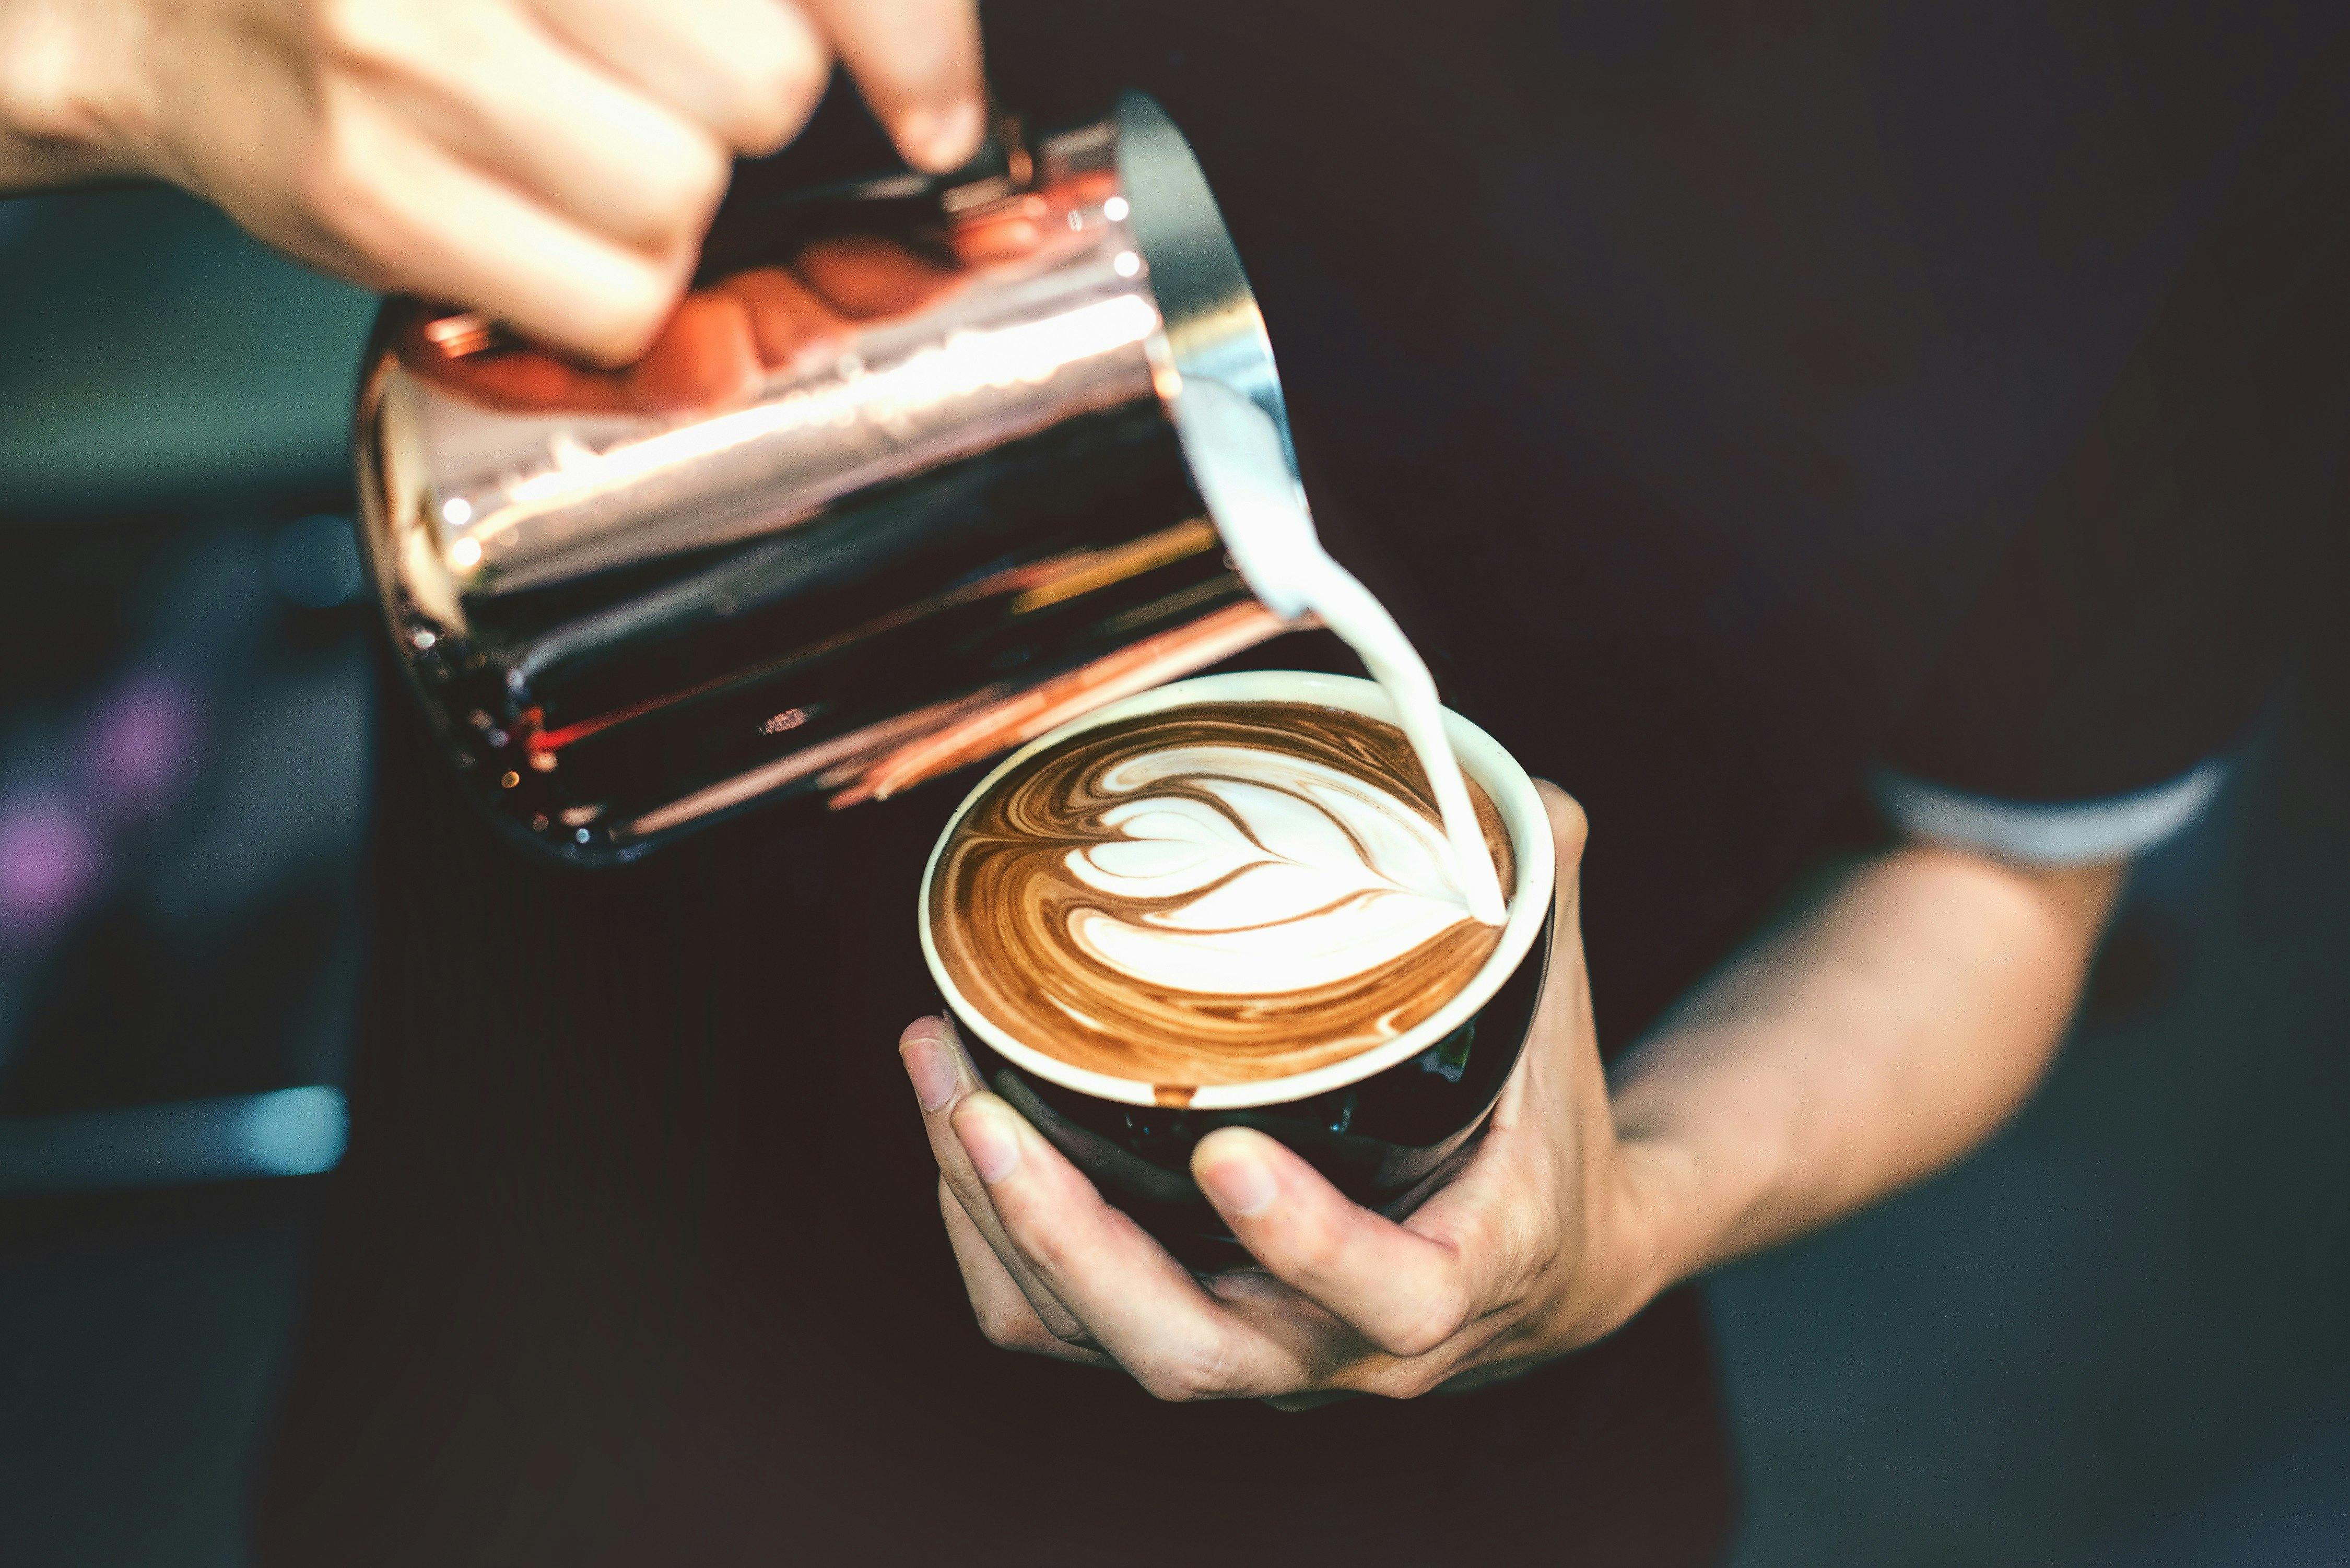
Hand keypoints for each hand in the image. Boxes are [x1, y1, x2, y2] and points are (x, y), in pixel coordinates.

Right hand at [0, 0, 985, 362]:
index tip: (940, 111)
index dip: (910, 40)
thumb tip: (927, 96)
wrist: (168, 10)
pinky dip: (609, 293)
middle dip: (738, 111)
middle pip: (761, 82)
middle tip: (640, 90)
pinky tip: (531, 222)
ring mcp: (414, 59)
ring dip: (665, 204)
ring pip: (687, 198)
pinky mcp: (378, 194)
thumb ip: (736, 8)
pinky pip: (614, 301)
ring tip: (563, 148)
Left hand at [897, 783, 1674, 1404]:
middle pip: (1186, 1350)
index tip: (1227, 1151)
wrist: (1541, 1270)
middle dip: (1065, 1238)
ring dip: (992, 1215)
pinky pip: (1053, 1322)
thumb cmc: (1542, 1136)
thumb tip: (1510, 789)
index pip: (1385, 1295)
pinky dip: (988, 1232)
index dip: (1303, 1240)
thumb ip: (1534, 903)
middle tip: (984, 1111)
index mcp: (1453, 1281)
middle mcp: (1335, 1349)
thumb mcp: (1557, 1026)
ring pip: (1087, 1337)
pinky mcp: (1183, 1331)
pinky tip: (955, 1119)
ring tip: (937, 1064)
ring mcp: (1249, 1353)